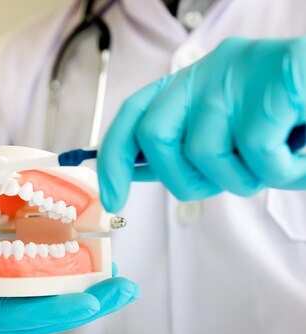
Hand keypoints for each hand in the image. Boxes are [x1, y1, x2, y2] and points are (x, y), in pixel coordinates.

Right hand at [0, 210, 138, 333]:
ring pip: (53, 313)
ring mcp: (6, 316)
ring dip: (92, 300)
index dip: (53, 310)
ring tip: (124, 285)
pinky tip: (103, 276)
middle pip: (44, 319)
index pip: (16, 317)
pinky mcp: (17, 303)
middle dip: (87, 306)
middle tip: (125, 289)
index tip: (89, 300)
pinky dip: (78, 288)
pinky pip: (51, 300)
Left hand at [98, 37, 305, 212]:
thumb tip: (142, 172)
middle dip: (183, 178)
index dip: (114, 158)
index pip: (133, 116)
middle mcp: (207, 73)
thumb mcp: (233, 133)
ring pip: (206, 152)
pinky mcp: (273, 83)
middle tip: (224, 182)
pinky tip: (299, 156)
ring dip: (244, 176)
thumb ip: (192, 147)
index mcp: (193, 84)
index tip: (112, 196)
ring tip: (276, 161)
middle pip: (156, 137)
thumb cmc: (290, 119)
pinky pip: (255, 153)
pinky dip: (281, 172)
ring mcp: (238, 75)